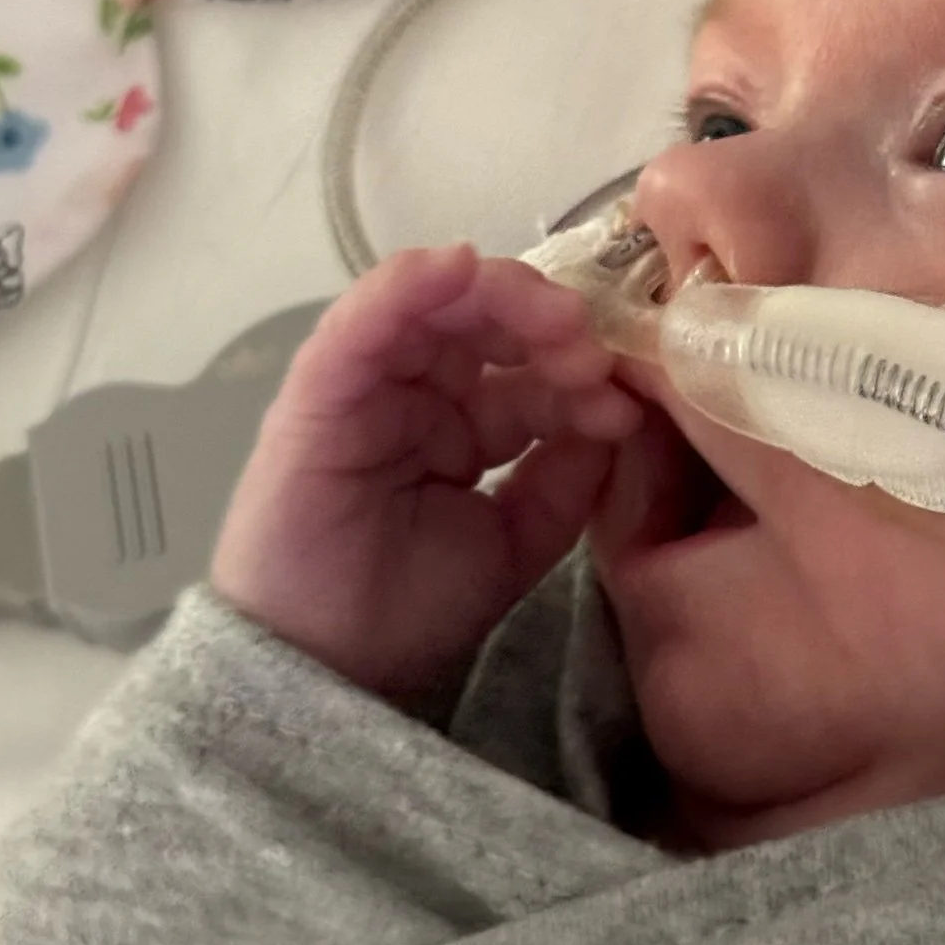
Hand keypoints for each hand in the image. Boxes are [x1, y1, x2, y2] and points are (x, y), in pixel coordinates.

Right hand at [211, 244, 644, 705]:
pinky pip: (360, 324)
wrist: (329, 675)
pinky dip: (404, 288)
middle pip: (488, 320)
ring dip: (501, 298)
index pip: (532, 367)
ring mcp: (368, 386)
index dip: (582, 372)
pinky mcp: (318, 392)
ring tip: (556, 321)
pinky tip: (454, 269)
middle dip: (550, 322)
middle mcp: (419, 392)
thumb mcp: (522, 536)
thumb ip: (570, 472)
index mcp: (467, 422)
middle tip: (593, 348)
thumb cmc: (414, 610)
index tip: (627, 402)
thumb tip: (617, 405)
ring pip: (433, 304)